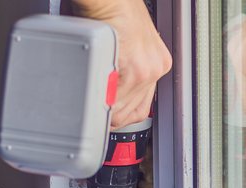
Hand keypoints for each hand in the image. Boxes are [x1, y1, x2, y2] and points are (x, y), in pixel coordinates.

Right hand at [75, 0, 171, 127]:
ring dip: (102, 109)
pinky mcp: (133, 69)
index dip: (120, 115)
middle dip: (110, 116)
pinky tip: (90, 94)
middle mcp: (155, 68)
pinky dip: (98, 100)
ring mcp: (146, 70)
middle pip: (130, 112)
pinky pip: (111, 99)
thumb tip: (110, 89)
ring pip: (119, 109)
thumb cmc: (112, 12)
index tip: (108, 117)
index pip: (140, 106)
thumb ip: (123, 68)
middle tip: (95, 114)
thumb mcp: (126, 44)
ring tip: (90, 104)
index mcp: (156, 64)